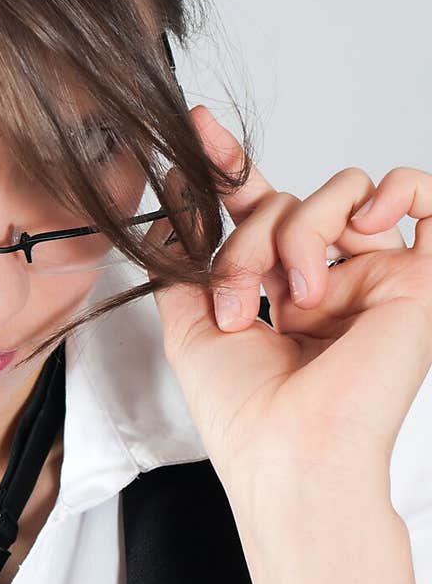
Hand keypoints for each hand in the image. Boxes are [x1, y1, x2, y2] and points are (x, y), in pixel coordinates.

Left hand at [146, 106, 431, 521]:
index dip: (230, 165)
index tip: (196, 128)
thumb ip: (185, 261)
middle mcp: (331, 279)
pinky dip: (395, 189)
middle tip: (238, 304)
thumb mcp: (190, 326)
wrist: (289, 456)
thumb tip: (176, 201)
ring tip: (294, 296)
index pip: (261, 209)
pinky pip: (424, 197)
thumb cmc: (244, 412)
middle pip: (289, 202)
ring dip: (298, 232)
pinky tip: (365, 222)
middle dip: (248, 242)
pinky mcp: (419, 280)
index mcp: (282, 290)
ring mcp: (375, 277)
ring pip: (338, 194)